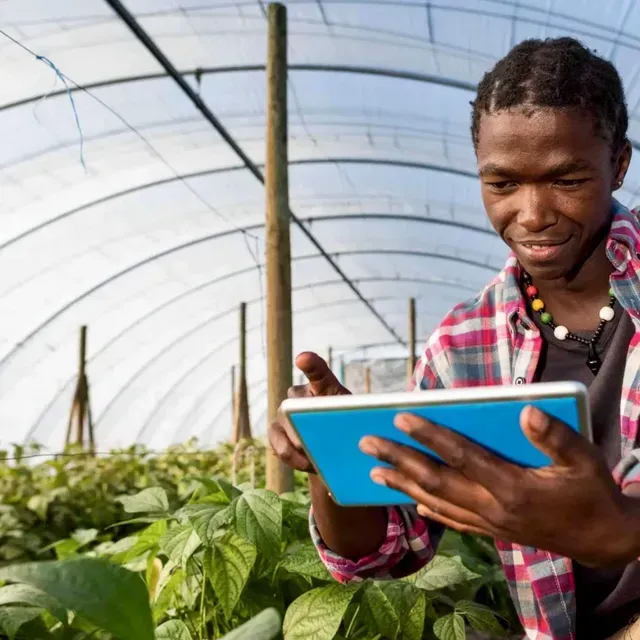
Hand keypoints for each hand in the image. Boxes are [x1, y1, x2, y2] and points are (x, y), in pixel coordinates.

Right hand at [268, 351, 349, 472]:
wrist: (334, 450)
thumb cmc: (348, 430)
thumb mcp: (356, 422)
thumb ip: (350, 421)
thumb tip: (346, 434)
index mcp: (324, 387)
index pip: (317, 370)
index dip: (310, 364)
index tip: (302, 359)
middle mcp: (300, 395)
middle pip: (296, 401)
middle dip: (301, 420)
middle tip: (308, 440)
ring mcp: (284, 412)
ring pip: (283, 421)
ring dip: (297, 443)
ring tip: (312, 461)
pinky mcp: (275, 431)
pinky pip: (276, 442)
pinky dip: (290, 457)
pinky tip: (304, 465)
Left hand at [358, 405, 638, 566]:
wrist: (604, 540)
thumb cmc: (593, 492)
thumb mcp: (586, 460)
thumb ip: (555, 437)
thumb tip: (524, 411)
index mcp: (511, 486)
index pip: (460, 455)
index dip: (428, 435)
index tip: (399, 417)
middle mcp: (492, 507)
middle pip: (434, 480)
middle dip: (397, 459)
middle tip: (365, 443)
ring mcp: (489, 523)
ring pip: (436, 502)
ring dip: (402, 485)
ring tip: (373, 472)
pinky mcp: (492, 532)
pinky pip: (452, 521)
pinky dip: (429, 510)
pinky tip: (413, 504)